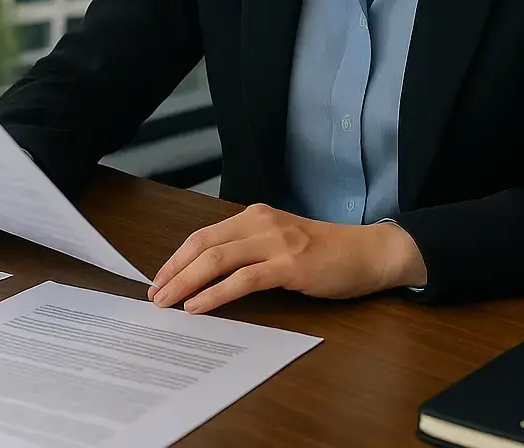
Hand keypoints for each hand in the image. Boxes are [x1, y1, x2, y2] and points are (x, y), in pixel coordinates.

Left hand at [148, 203, 426, 313]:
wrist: (369, 253)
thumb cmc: (326, 254)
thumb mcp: (281, 243)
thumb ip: (250, 251)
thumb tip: (208, 275)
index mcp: (255, 217)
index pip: (203, 234)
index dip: (176, 258)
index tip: (159, 279)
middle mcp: (262, 223)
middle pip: (203, 244)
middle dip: (173, 271)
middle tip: (154, 295)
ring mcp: (276, 243)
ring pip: (217, 259)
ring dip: (186, 282)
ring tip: (167, 303)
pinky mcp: (290, 266)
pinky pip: (242, 279)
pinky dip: (215, 293)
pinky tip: (198, 306)